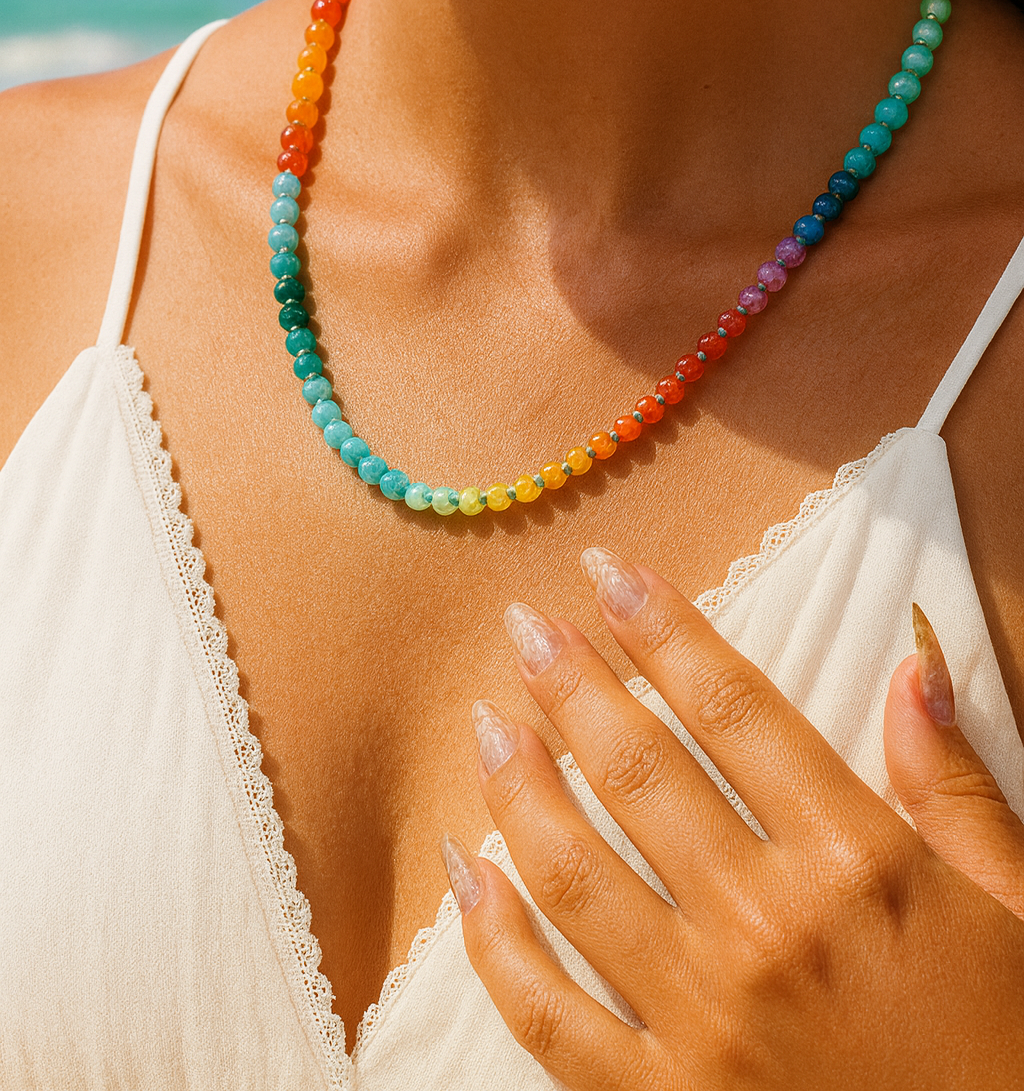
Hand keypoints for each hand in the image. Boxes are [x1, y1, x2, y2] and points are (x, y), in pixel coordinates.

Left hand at [442, 550, 1023, 1089]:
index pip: (733, 709)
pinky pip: (547, 1013)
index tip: (608, 574)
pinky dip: (492, 942)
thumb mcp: (1011, 905)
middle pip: (637, 772)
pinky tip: (465, 875)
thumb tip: (913, 661)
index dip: (663, 628)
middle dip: (571, 684)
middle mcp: (764, 928)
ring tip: (487, 721)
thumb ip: (955, 785)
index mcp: (855, 864)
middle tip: (524, 626)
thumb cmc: (1003, 1044)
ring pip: (572, 875)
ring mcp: (701, 1020)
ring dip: (518, 787)